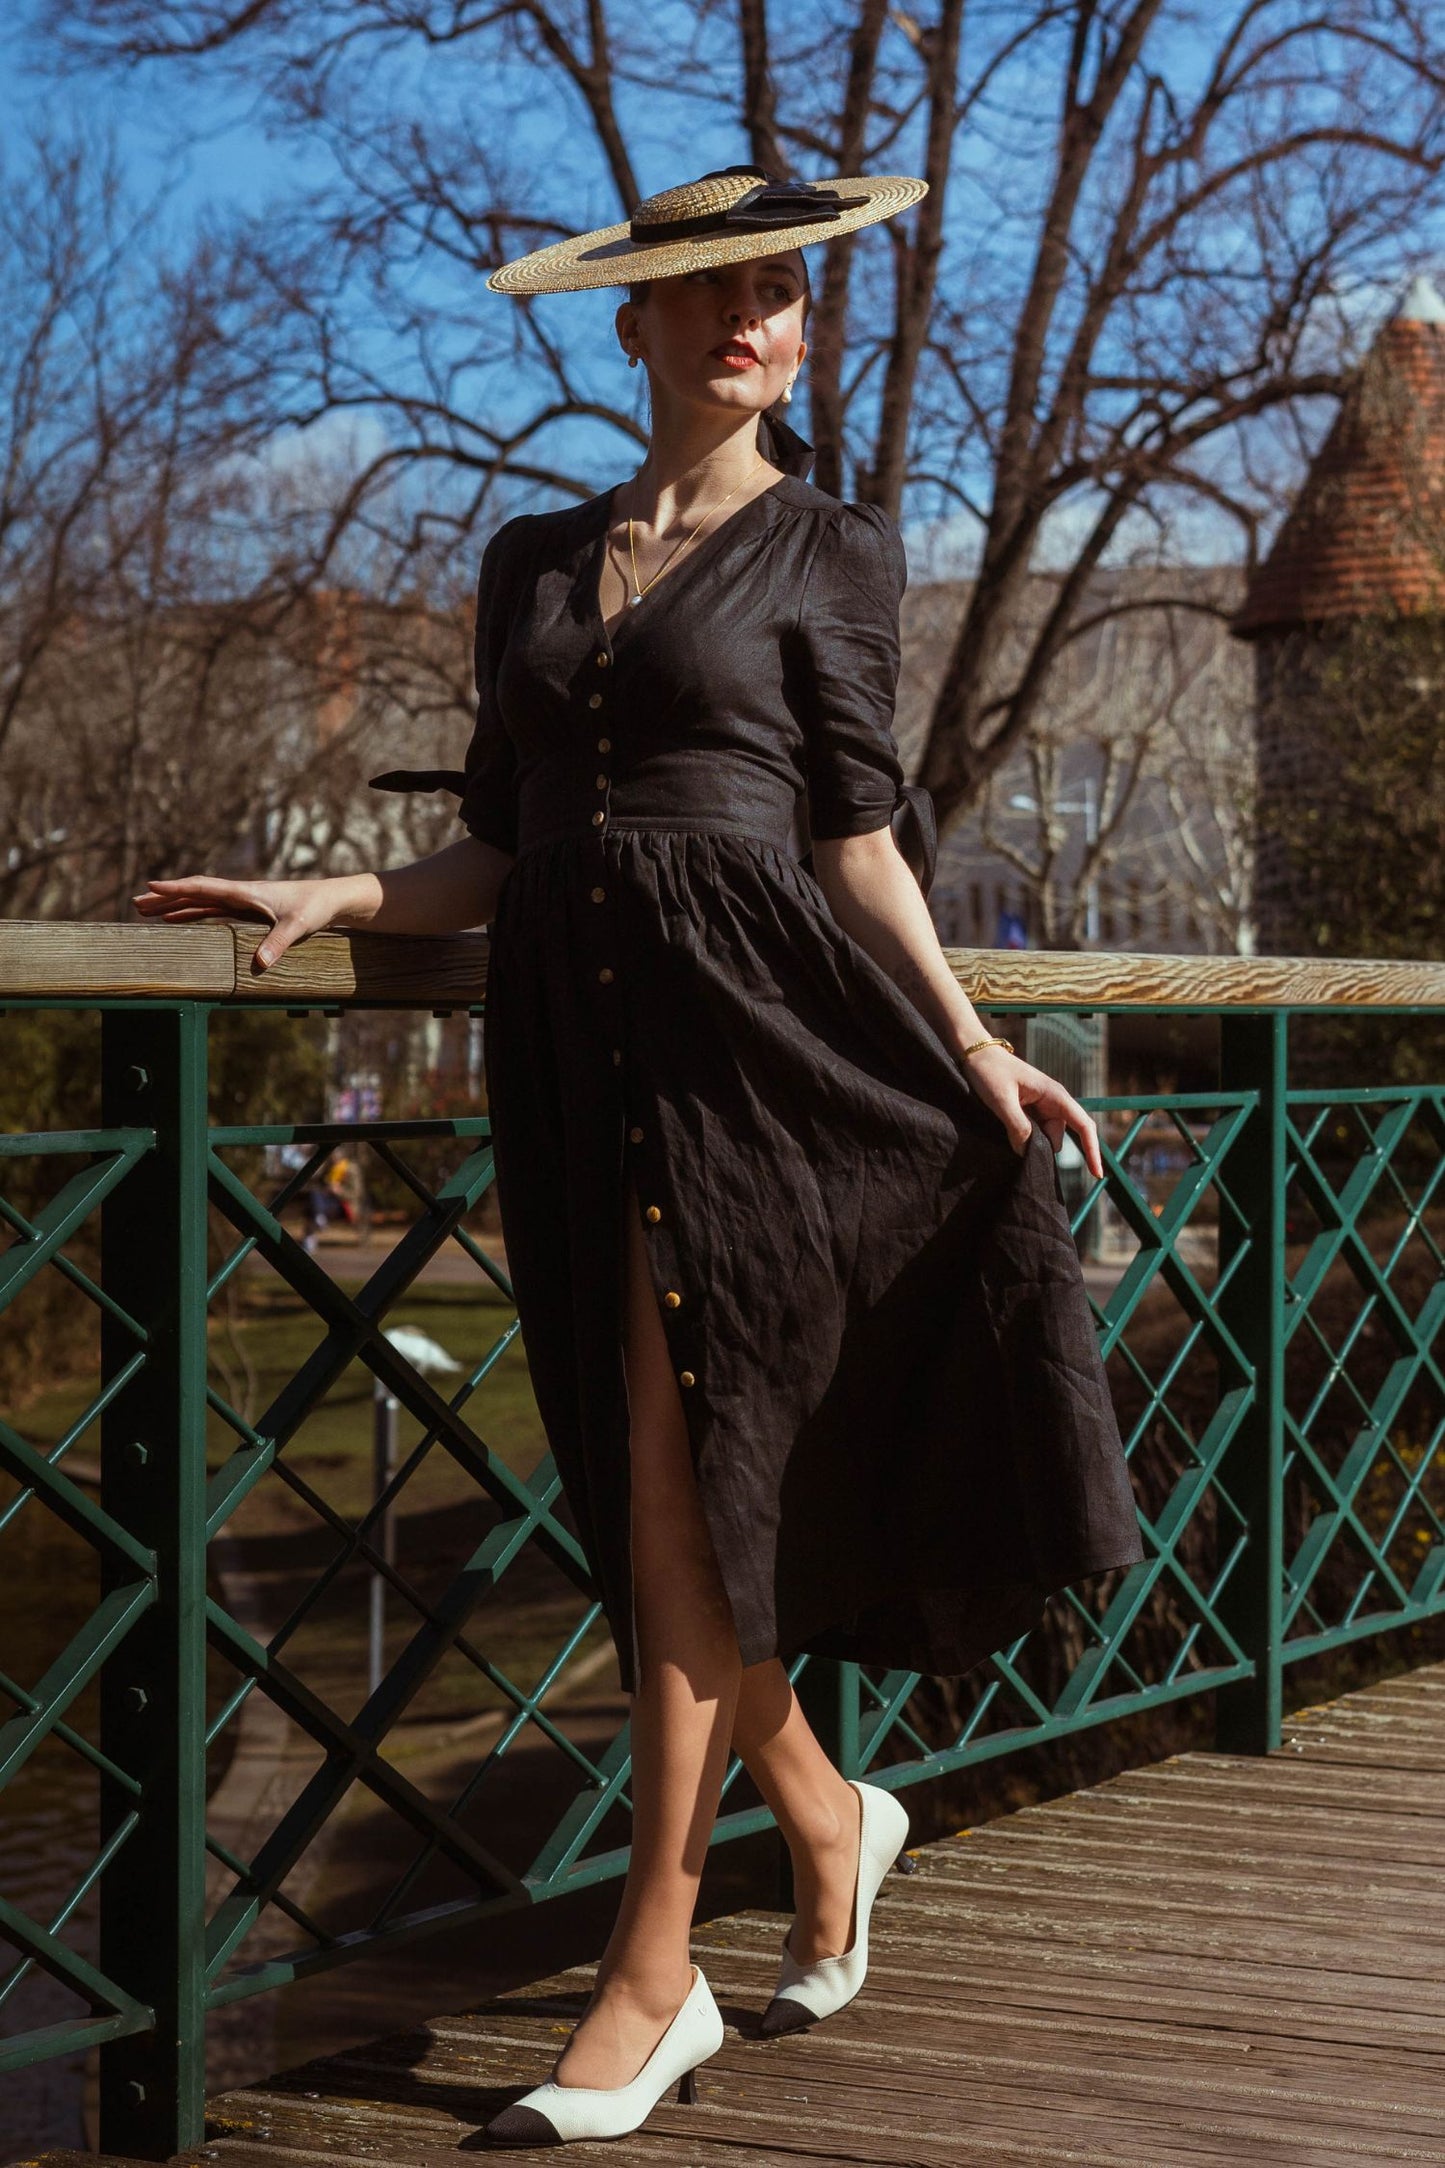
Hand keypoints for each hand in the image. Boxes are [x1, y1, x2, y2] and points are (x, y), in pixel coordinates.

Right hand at [130, 873, 337, 973]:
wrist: (331, 900)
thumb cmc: (315, 907)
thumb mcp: (298, 926)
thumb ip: (278, 943)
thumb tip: (260, 963)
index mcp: (247, 893)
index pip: (206, 888)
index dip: (178, 888)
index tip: (152, 886)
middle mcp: (240, 895)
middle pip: (196, 895)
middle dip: (166, 898)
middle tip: (136, 904)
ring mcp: (242, 903)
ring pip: (200, 903)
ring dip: (174, 907)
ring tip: (146, 912)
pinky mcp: (247, 912)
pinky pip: (212, 913)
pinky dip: (192, 915)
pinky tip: (176, 920)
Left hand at [961, 1043, 1102, 1180]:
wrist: (976, 1054)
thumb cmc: (990, 1072)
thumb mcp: (1001, 1100)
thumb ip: (1017, 1126)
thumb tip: (1027, 1153)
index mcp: (1055, 1095)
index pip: (1083, 1125)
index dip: (1092, 1150)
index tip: (1097, 1174)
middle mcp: (1054, 1102)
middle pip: (1057, 1138)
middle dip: (1041, 1147)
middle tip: (1011, 1133)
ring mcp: (1042, 1107)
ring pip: (1043, 1138)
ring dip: (1028, 1141)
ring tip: (1004, 1123)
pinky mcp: (1029, 1111)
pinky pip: (1032, 1133)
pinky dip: (1022, 1138)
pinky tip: (1006, 1129)